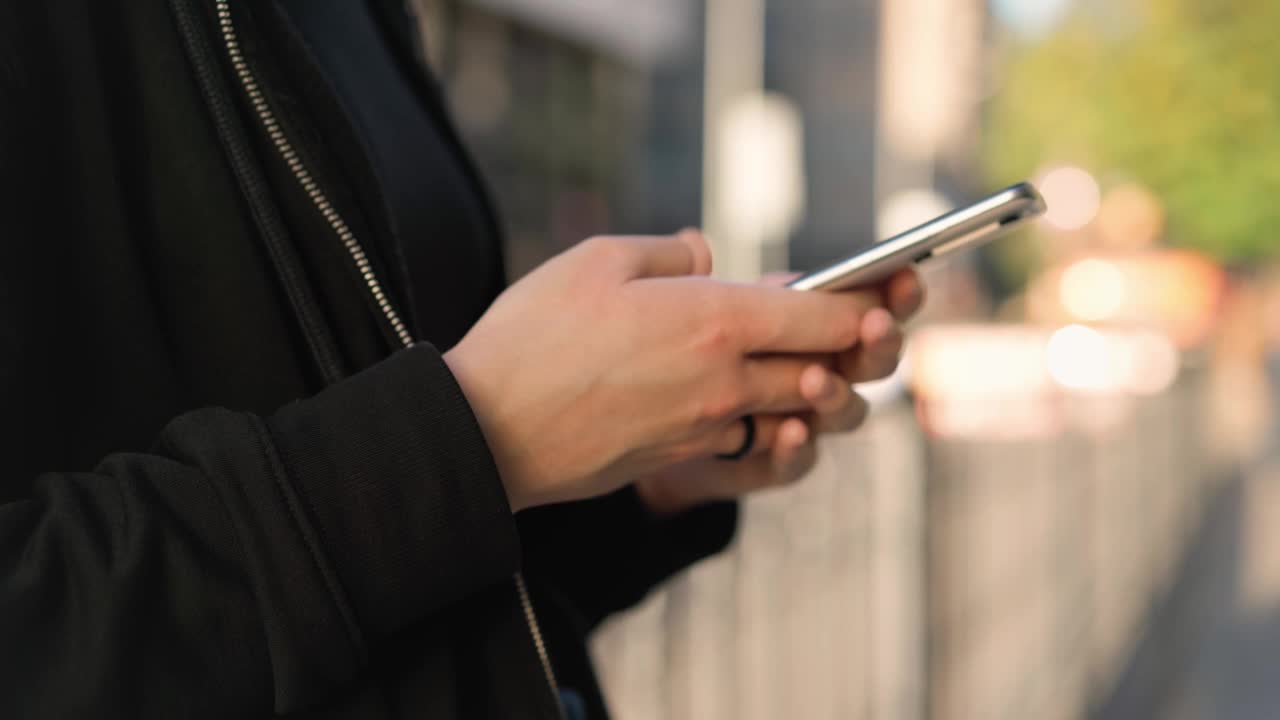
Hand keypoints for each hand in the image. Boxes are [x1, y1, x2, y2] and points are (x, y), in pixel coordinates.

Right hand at [444, 231, 886, 511]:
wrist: (489, 431)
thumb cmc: (534, 336)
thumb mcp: (598, 260)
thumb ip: (669, 251)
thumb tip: (708, 256)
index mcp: (713, 321)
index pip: (823, 317)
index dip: (867, 304)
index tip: (889, 293)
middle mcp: (725, 381)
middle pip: (826, 370)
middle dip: (859, 350)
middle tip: (873, 327)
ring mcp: (707, 427)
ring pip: (795, 413)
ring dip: (819, 391)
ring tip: (821, 367)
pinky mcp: (682, 458)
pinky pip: (749, 439)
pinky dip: (769, 421)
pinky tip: (757, 402)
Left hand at [635, 268, 923, 513]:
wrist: (650, 423)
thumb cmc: (679, 350)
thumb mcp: (693, 308)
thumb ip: (704, 283)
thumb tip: (697, 251)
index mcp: (812, 325)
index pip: (871, 304)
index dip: (894, 290)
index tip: (904, 273)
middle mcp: (820, 374)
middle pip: (871, 361)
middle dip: (881, 342)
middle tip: (874, 324)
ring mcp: (798, 421)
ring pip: (844, 414)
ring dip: (837, 396)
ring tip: (814, 378)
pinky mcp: (763, 464)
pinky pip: (792, 464)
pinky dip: (796, 450)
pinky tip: (790, 431)